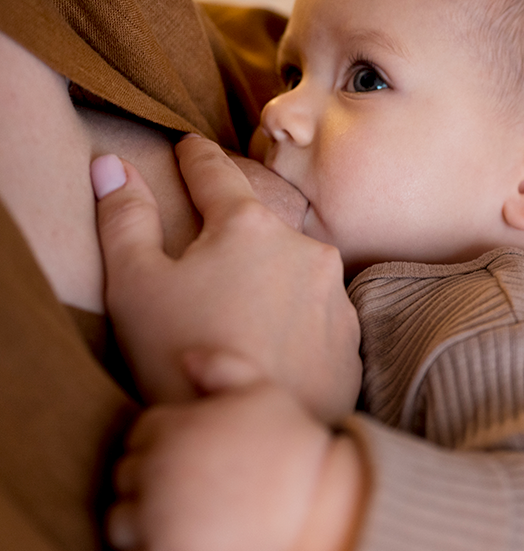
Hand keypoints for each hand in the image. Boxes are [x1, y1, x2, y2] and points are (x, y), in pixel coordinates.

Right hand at [94, 134, 360, 420]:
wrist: (248, 437)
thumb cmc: (181, 357)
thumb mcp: (134, 285)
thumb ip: (125, 218)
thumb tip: (111, 166)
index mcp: (248, 226)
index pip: (217, 175)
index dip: (196, 159)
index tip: (190, 146)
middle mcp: (304, 249)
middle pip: (262, 226)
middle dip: (236, 232)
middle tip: (211, 252)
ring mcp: (335, 294)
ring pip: (293, 272)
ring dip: (269, 282)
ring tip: (236, 317)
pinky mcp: (351, 338)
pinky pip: (316, 315)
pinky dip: (293, 323)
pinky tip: (268, 347)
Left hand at [107, 376, 364, 550]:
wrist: (314, 506)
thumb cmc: (291, 446)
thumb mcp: (264, 393)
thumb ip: (222, 367)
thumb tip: (186, 357)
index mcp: (173, 427)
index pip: (141, 432)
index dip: (166, 441)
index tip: (196, 455)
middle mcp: (156, 469)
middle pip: (125, 474)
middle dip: (151, 478)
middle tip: (193, 487)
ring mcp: (156, 514)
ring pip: (121, 518)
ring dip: (143, 517)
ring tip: (186, 516)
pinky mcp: (163, 549)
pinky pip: (137, 549)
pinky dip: (155, 543)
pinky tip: (191, 534)